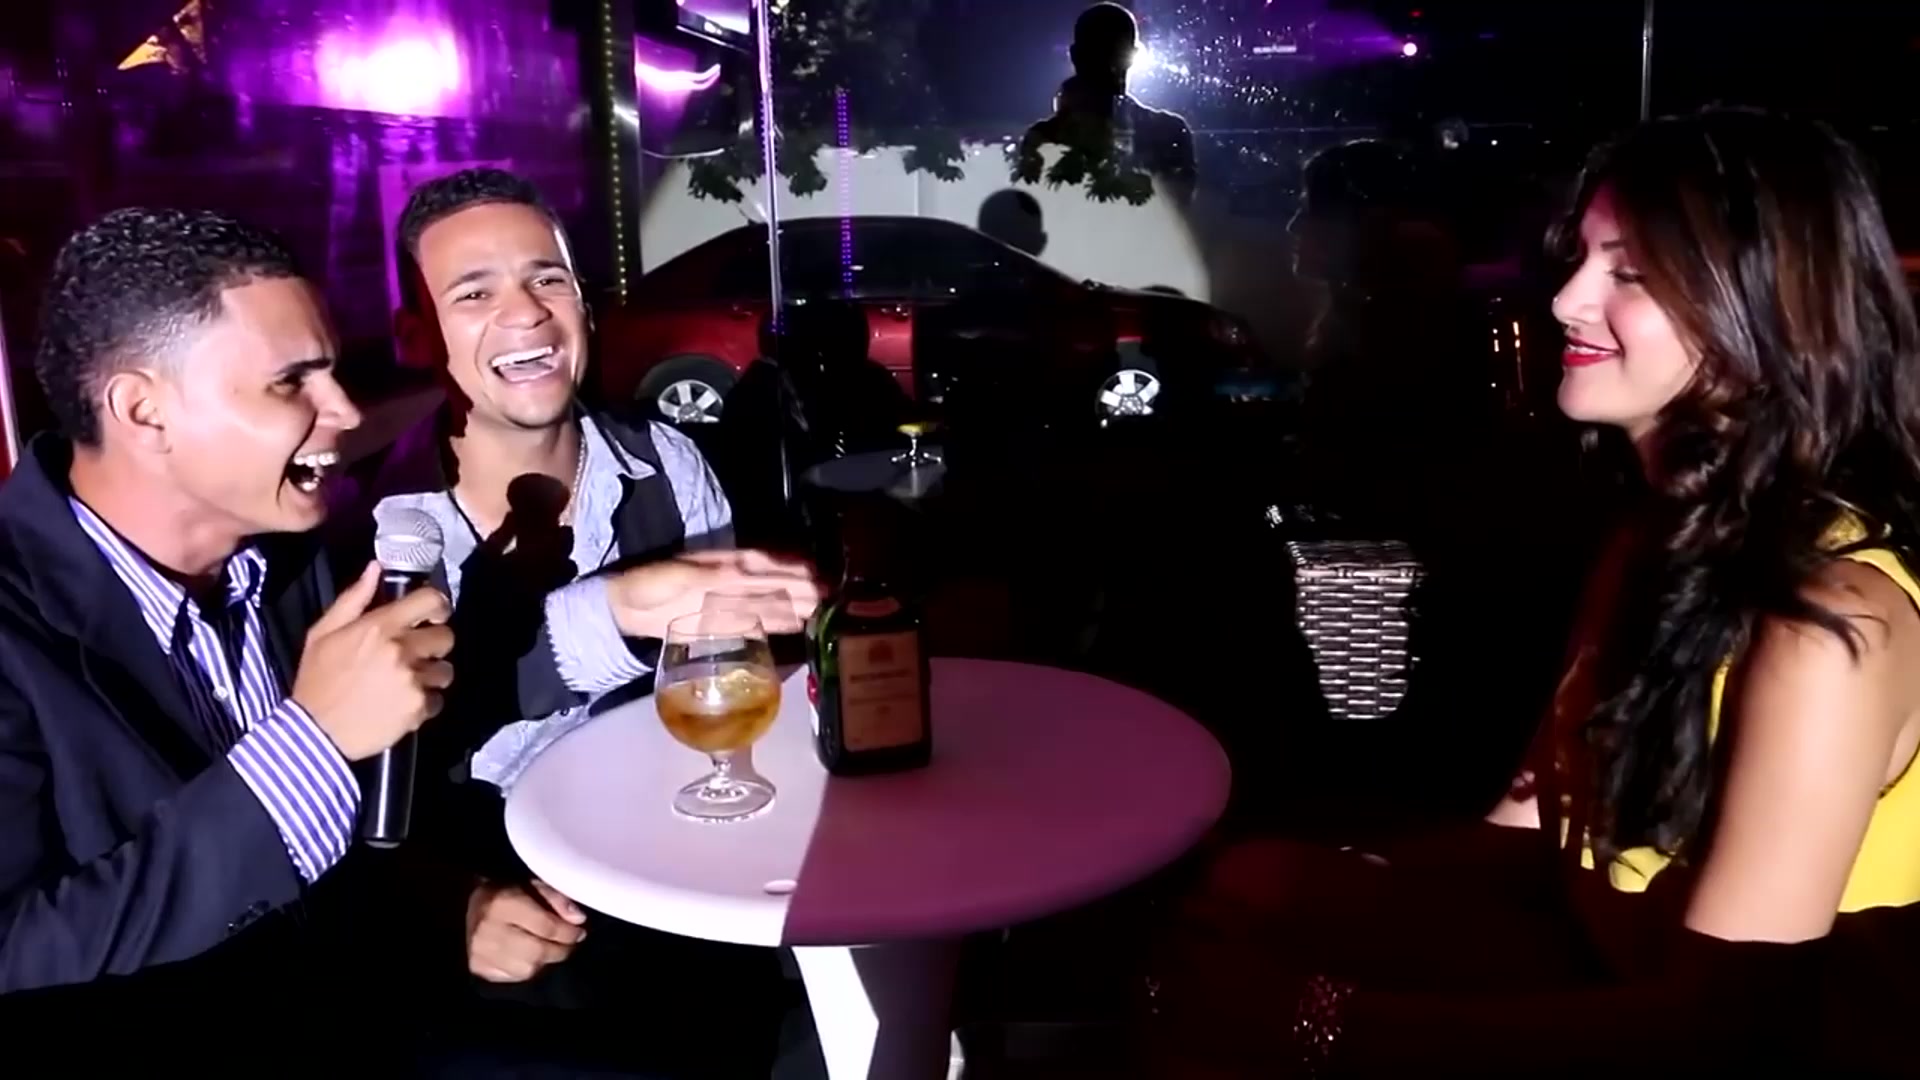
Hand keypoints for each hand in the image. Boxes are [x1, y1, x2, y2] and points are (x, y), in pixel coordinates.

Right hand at [292, 561, 454, 760]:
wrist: (315, 732)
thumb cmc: (318, 680)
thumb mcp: (323, 634)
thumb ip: (353, 599)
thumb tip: (376, 568)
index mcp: (380, 626)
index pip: (431, 601)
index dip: (438, 606)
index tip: (434, 615)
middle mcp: (402, 649)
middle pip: (446, 637)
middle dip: (433, 644)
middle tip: (415, 654)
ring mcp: (413, 680)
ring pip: (445, 670)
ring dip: (431, 675)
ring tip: (408, 682)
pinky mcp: (418, 708)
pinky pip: (437, 699)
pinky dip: (424, 703)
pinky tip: (403, 705)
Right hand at [466, 879, 587, 982]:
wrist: (458, 907)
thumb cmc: (502, 892)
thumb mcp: (530, 884)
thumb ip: (556, 898)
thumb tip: (579, 920)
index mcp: (502, 903)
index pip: (545, 926)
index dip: (568, 932)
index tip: (580, 931)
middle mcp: (488, 931)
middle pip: (537, 951)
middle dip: (560, 949)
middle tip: (569, 943)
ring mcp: (480, 954)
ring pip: (527, 969)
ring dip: (545, 961)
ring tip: (549, 948)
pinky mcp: (477, 969)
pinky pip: (513, 977)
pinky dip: (527, 969)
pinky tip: (529, 957)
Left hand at [607, 549, 824, 638]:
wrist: (628, 606)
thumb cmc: (654, 583)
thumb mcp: (684, 576)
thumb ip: (718, 577)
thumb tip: (749, 575)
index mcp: (729, 563)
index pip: (770, 566)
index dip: (794, 570)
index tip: (819, 577)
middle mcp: (736, 580)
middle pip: (777, 585)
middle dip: (804, 590)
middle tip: (832, 599)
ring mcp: (732, 601)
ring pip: (772, 602)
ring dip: (796, 606)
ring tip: (822, 612)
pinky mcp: (724, 621)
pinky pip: (757, 620)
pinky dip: (777, 622)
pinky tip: (794, 626)